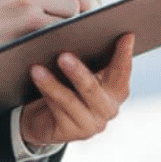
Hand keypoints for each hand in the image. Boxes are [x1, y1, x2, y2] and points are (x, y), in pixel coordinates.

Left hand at [19, 34, 134, 146]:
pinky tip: (35, 78)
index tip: (125, 35)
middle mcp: (109, 109)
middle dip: (78, 72)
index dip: (124, 55)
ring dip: (53, 84)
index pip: (122, 72)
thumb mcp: (80, 71)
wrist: (46, 119)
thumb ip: (90, 57)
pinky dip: (45, 92)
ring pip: (71, 101)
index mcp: (116, 90)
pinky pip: (57, 110)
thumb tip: (82, 27)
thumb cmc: (66, 86)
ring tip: (37, 69)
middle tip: (63, 55)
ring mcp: (92, 124)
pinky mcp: (73, 134)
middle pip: (94, 89)